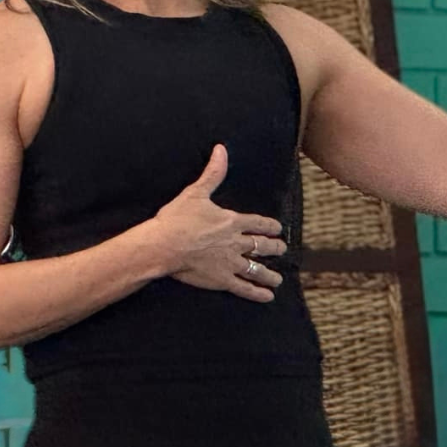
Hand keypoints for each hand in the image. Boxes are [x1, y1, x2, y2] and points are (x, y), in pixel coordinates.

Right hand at [149, 143, 287, 302]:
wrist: (165, 245)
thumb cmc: (177, 219)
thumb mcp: (196, 192)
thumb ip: (213, 173)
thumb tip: (221, 150)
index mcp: (231, 222)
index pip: (258, 223)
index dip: (269, 226)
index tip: (278, 228)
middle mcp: (236, 242)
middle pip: (261, 246)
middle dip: (274, 248)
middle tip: (282, 250)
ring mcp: (230, 262)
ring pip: (256, 269)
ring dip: (269, 274)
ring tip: (278, 279)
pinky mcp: (222, 279)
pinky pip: (244, 287)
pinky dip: (257, 293)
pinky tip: (267, 296)